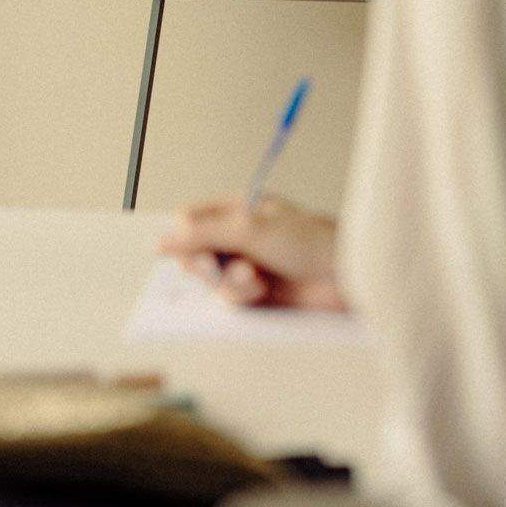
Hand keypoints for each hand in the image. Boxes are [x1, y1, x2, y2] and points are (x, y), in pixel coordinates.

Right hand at [158, 195, 345, 309]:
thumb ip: (201, 235)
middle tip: (215, 267)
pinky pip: (229, 299)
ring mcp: (246, 264)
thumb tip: (160, 241)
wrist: (344, 277)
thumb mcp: (248, 230)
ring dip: (228, 281)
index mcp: (236, 207)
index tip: (192, 250)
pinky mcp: (256, 293)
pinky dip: (241, 296)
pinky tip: (262, 290)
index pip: (189, 220)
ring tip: (254, 278)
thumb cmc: (307, 241)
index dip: (184, 237)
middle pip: (194, 252)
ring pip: (211, 279)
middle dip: (205, 263)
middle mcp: (238, 236)